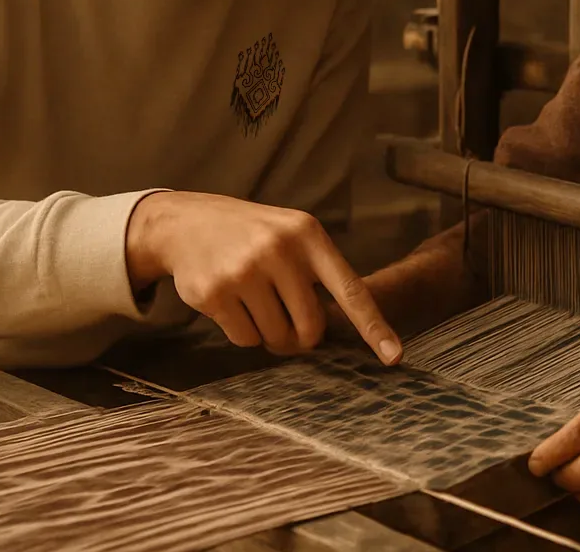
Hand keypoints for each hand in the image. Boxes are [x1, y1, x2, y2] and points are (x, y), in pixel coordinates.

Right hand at [125, 191, 401, 364]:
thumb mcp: (290, 234)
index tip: (395, 357)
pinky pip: (245, 339)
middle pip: (310, 328)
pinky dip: (243, 333)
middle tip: (287, 321)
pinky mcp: (214, 293)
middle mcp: (279, 250)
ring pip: (275, 338)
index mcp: (308, 235)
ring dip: (270, 335)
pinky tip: (231, 303)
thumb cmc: (251, 235)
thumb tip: (327, 336)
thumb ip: (315, 274)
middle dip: (301, 336)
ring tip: (255, 302)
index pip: (350, 290)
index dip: (374, 327)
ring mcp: (245, 271)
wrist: (185, 223)